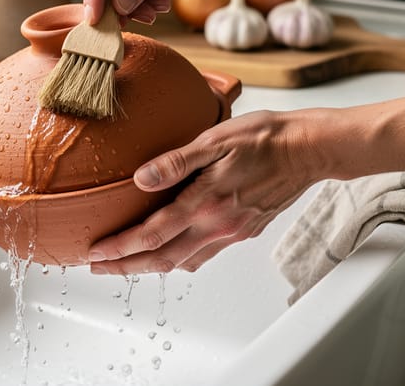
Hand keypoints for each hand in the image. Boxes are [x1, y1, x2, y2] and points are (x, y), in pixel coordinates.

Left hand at [87, 111, 322, 274]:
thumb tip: (140, 179)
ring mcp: (232, 232)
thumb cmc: (265, 138)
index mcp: (205, 203)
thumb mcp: (215, 139)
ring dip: (150, 266)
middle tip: (97, 268)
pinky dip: (179, 259)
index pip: (152, 235)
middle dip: (126, 267)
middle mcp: (217, 226)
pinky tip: (170, 251)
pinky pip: (204, 255)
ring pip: (183, 262)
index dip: (119, 248)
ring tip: (125, 263)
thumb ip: (176, 161)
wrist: (310, 150)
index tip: (94, 254)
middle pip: (162, 259)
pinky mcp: (244, 231)